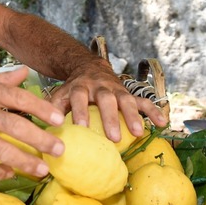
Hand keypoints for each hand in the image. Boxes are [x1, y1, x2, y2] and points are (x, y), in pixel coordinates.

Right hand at [0, 66, 64, 179]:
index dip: (40, 109)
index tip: (57, 119)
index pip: (18, 98)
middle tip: (60, 150)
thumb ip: (1, 79)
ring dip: (25, 162)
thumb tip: (26, 72)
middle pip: (15, 128)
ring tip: (43, 170)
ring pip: (1, 151)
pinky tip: (10, 174)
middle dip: (40, 141)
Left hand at [47, 61, 167, 141]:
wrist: (88, 66)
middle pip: (106, 99)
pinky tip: (162, 124)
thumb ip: (53, 109)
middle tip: (114, 138)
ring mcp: (116, 88)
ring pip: (127, 99)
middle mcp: (99, 86)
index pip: (79, 97)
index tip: (81, 128)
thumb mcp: (60, 94)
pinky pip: (143, 101)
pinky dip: (152, 111)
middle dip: (111, 118)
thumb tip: (44, 129)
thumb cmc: (73, 89)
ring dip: (134, 115)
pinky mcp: (128, 92)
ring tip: (139, 133)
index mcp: (79, 86)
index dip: (80, 111)